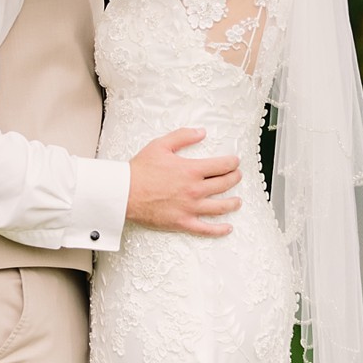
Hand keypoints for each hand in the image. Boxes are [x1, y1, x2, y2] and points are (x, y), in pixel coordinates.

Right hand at [127, 128, 241, 236]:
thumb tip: (201, 132)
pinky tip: (228, 228)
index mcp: (191, 170)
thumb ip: (183, 136)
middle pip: (224, 185)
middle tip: (237, 176)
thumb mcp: (161, 145)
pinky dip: (219, 230)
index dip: (232, 163)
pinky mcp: (182, 222)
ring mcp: (190, 208)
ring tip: (238, 201)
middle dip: (234, 179)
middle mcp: (194, 190)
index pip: (222, 166)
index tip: (235, 162)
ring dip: (233, 203)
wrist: (125, 193)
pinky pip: (206, 229)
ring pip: (220, 207)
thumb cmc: (140, 169)